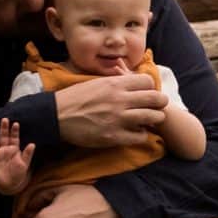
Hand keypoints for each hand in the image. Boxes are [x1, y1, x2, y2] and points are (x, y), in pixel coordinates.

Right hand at [0, 119, 34, 193]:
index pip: (14, 138)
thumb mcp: (24, 164)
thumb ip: (27, 154)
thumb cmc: (18, 173)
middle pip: (3, 137)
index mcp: (13, 150)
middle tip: (5, 119)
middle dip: (4, 129)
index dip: (14, 131)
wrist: (10, 185)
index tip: (16, 124)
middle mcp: (3, 150)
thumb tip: (33, 144)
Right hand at [52, 71, 167, 149]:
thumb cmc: (75, 97)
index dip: (151, 87)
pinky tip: (136, 132)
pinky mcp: (114, 136)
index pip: (148, 81)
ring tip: (149, 120)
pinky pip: (140, 136)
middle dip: (160, 102)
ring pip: (153, 117)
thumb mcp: (96, 82)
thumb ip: (116, 82)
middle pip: (156, 98)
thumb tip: (133, 81)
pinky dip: (141, 134)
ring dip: (154, 119)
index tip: (147, 92)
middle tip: (157, 106)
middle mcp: (120, 100)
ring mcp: (118, 119)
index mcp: (115, 83)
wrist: (57, 116)